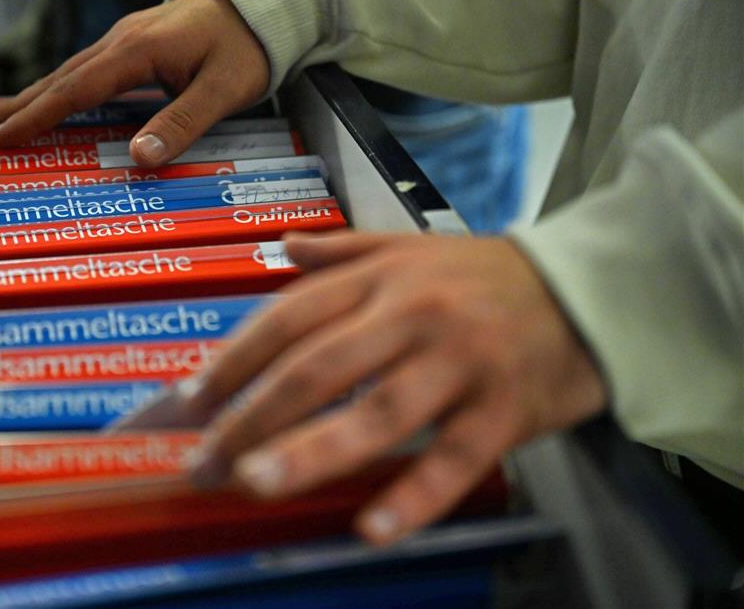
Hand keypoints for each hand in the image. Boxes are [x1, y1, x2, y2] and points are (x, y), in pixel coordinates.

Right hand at [0, 0, 268, 164]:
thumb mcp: (223, 90)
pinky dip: (60, 89)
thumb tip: (138, 158)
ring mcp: (126, 39)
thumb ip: (181, 123)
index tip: (2, 139)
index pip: (74, 89)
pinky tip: (50, 102)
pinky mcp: (134, 44)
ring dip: (33, 96)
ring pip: (69, 72)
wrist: (260, 6)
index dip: (36, 117)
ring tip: (0, 119)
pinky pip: (87, 70)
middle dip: (17, 106)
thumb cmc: (246, 48)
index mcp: (138, 50)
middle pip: (60, 77)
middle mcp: (122, 40)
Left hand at [183, 230, 606, 544]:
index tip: (192, 402)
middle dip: (254, 418)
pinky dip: (415, 496)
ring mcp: (459, 363)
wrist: (583, 291)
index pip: (289, 318)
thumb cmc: (483, 275)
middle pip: (320, 368)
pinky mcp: (504, 409)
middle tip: (206, 464)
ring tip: (256, 485)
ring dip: (313, 452)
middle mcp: (412, 316)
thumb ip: (343, 250)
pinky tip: (371, 528)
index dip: (236, 361)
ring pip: (378, 412)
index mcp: (381, 279)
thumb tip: (282, 246)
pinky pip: (455, 459)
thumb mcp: (408, 247)